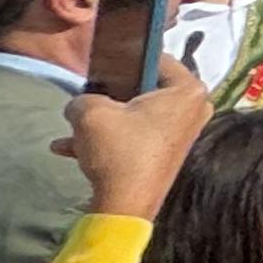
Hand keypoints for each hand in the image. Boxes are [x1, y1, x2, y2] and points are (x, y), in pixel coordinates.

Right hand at [57, 68, 213, 220]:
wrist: (125, 204)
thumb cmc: (119, 149)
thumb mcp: (90, 112)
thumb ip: (83, 97)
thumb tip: (82, 103)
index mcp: (189, 90)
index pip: (158, 59)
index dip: (128, 58)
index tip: (105, 63)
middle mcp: (194, 109)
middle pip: (144, 90)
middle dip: (111, 97)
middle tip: (88, 99)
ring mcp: (182, 134)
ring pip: (134, 117)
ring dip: (101, 123)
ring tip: (73, 132)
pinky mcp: (165, 154)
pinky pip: (133, 138)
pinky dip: (105, 142)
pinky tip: (68, 149)